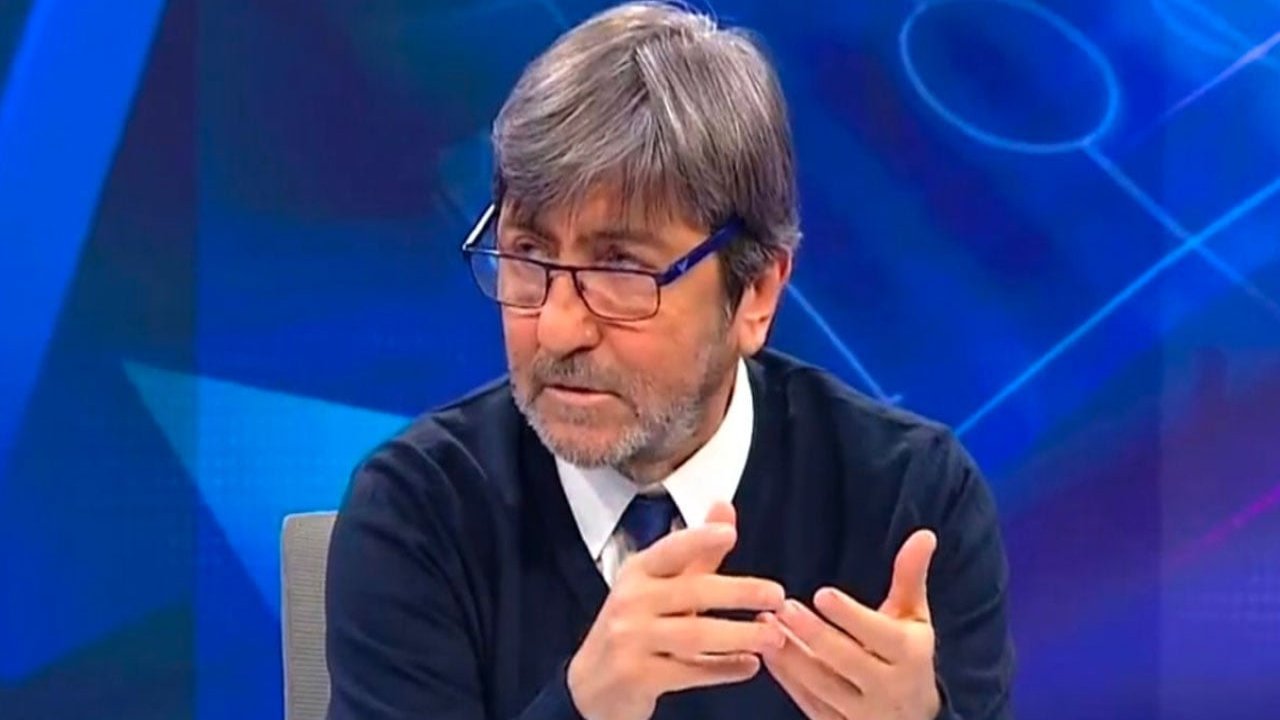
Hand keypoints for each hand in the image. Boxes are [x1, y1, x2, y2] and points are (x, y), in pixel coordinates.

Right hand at [567, 502, 786, 719]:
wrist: (593, 684)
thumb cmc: (634, 626)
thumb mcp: (658, 586)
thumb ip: (697, 552)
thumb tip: (724, 507)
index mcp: (638, 572)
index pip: (670, 550)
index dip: (698, 539)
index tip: (729, 533)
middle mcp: (631, 601)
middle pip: (692, 592)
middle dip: (740, 592)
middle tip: (777, 595)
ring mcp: (631, 639)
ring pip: (695, 635)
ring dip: (740, 635)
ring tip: (773, 636)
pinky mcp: (638, 676)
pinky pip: (690, 671)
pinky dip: (724, 670)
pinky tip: (750, 666)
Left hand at [761, 530, 940, 719]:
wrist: (913, 718)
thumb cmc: (908, 654)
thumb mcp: (914, 617)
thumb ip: (911, 576)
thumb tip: (924, 533)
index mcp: (910, 655)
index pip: (881, 635)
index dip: (851, 616)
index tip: (822, 594)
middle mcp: (889, 687)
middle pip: (848, 661)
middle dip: (814, 635)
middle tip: (783, 606)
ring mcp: (862, 713)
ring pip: (823, 685)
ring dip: (792, 655)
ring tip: (766, 624)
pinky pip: (809, 703)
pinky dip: (787, 678)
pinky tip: (768, 652)